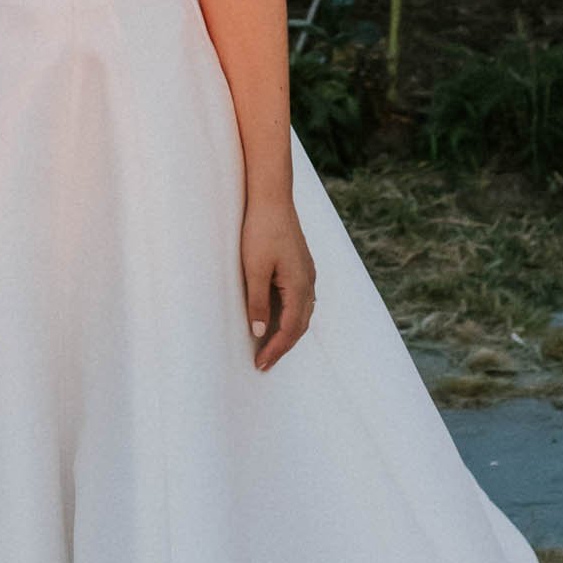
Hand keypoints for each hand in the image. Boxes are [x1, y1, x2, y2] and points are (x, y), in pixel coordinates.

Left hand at [241, 195, 313, 370]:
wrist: (272, 198)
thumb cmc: (260, 231)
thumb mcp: (254, 269)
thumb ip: (257, 302)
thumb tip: (260, 333)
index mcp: (299, 285)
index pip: (290, 329)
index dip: (276, 349)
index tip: (261, 364)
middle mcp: (308, 282)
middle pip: (300, 325)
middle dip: (283, 346)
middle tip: (265, 363)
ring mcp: (307, 273)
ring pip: (303, 313)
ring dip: (289, 332)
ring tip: (271, 346)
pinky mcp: (301, 265)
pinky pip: (301, 299)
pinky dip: (291, 316)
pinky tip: (279, 317)